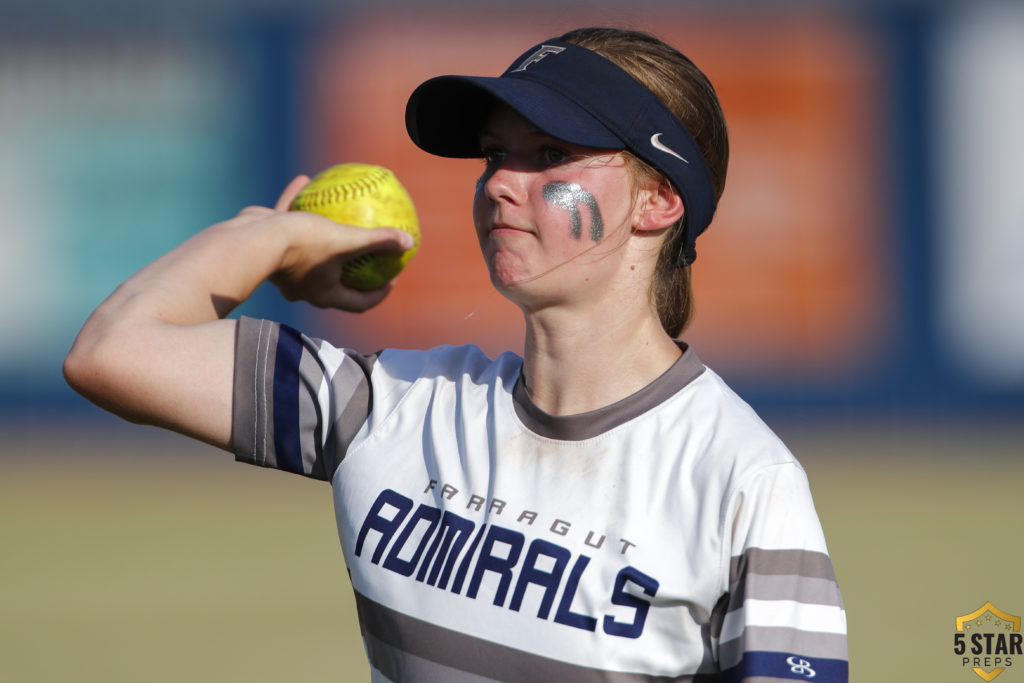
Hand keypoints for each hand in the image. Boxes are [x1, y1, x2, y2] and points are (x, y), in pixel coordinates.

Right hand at [258, 175, 416, 311]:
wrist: (248, 241)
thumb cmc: (300, 245)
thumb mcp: (344, 241)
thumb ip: (376, 242)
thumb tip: (409, 242)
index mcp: (324, 293)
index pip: (359, 303)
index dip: (378, 294)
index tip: (392, 278)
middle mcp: (304, 285)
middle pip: (335, 282)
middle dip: (354, 268)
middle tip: (371, 252)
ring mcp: (283, 267)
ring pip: (309, 250)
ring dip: (324, 234)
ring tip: (339, 216)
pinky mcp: (268, 245)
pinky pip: (287, 222)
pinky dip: (297, 204)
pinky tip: (305, 180)